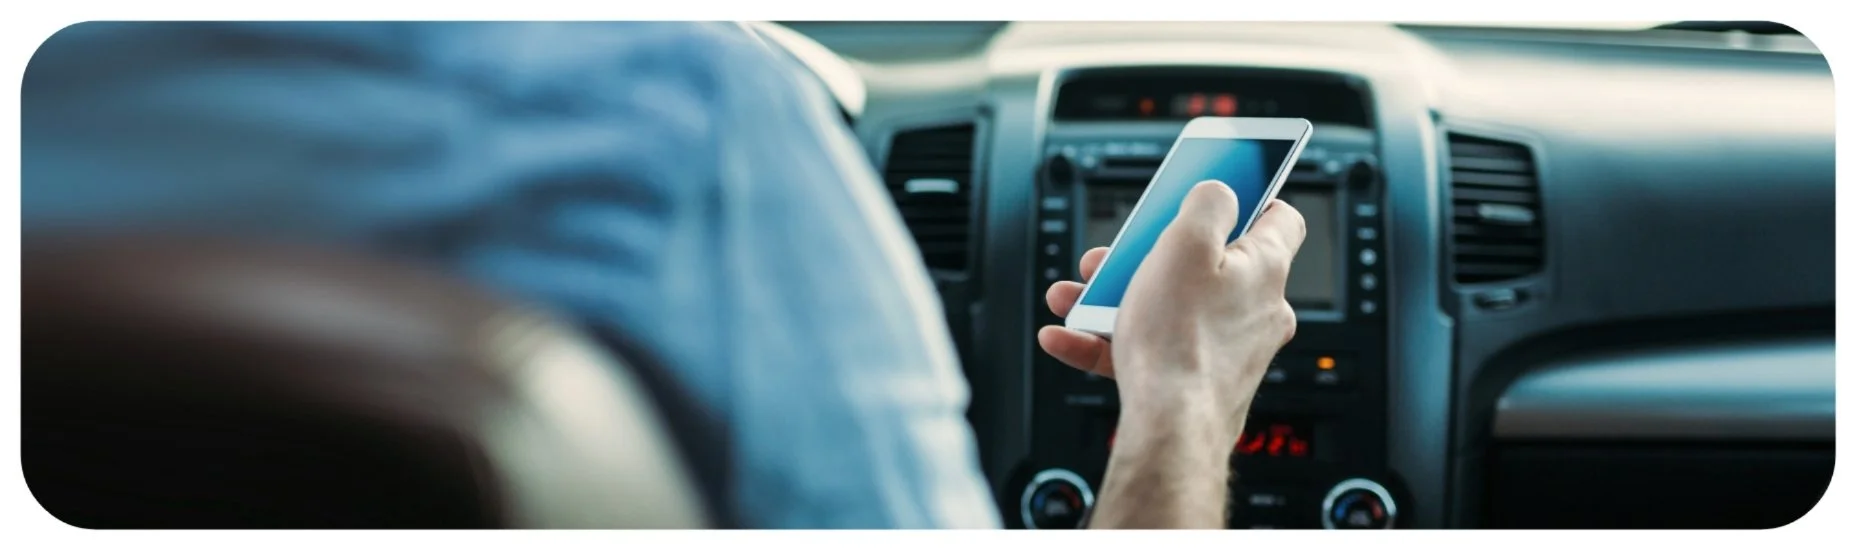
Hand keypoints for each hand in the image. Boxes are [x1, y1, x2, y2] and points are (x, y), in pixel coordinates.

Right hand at [1038, 180, 1304, 445]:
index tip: (1218, 189)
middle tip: (1117, 253)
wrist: (1170, 428)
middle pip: (1205, 263)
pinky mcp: (1197, 381)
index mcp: (1264, 268)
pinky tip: (1068, 336)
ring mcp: (1228, 349)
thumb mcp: (1186, 242)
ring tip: (1077, 296)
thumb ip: (1207, 203)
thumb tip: (1219, 192)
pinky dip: (1108, 340)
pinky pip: (1150, 350)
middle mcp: (1255, 310)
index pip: (1279, 217)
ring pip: (1170, 307)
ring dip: (1117, 297)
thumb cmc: (1182, 340)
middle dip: (1148, 254)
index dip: (1250, 195)